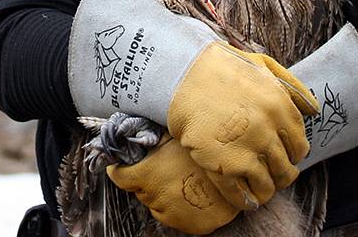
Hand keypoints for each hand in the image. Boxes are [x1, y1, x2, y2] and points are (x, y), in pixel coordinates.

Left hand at [107, 133, 239, 234]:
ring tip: (180, 177)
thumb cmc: (207, 148)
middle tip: (162, 165)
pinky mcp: (189, 226)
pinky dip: (177, 206)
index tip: (118, 164)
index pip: (120, 176)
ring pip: (156, 205)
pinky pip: (174, 216)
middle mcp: (156, 197)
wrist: (239, 172)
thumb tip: (135, 130)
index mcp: (149, 174)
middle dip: (146, 178)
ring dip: (162, 193)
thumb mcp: (178, 136)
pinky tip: (189, 191)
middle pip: (140, 190)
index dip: (118, 168)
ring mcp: (172, 214)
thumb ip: (155, 138)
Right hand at [167, 42, 317, 210]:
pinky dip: (245, 201)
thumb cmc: (223, 67)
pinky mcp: (222, 166)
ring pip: (268, 186)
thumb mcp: (263, 65)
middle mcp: (267, 130)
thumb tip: (314, 111)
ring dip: (265, 189)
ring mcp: (245, 150)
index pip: (300, 146)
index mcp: (279, 106)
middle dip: (281, 173)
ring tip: (258, 186)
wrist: (183, 74)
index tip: (284, 155)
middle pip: (286, 169)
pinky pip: (242, 196)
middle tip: (271, 172)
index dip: (293, 154)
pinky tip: (244, 197)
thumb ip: (292, 86)